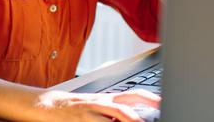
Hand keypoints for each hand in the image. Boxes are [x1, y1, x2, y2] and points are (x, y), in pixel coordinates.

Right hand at [35, 89, 160, 121]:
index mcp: (108, 98)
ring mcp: (92, 112)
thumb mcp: (98, 105)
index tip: (163, 103)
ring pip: (116, 115)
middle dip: (140, 117)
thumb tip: (135, 118)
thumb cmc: (77, 108)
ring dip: (129, 121)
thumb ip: (115, 111)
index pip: (134, 95)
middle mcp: (102, 103)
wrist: (50, 105)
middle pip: (125, 107)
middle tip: (153, 119)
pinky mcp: (82, 120)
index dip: (151, 98)